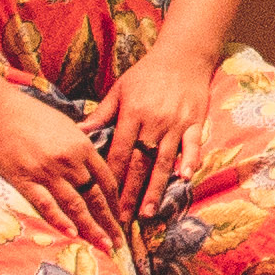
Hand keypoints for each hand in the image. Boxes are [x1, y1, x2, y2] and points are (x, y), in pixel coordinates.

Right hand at [0, 84, 128, 249]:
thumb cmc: (32, 117)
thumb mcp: (66, 127)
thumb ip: (82, 147)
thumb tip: (94, 166)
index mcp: (83, 147)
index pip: (107, 181)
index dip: (116, 203)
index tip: (120, 220)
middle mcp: (69, 161)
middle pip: (96, 197)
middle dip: (109, 223)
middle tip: (119, 244)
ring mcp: (47, 171)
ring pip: (75, 205)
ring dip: (91, 228)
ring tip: (103, 246)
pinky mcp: (24, 180)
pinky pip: (46, 204)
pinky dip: (59, 220)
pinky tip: (71, 234)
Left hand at [82, 44, 216, 221]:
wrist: (183, 55)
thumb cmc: (147, 74)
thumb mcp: (119, 89)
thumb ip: (101, 114)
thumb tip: (79, 132)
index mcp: (132, 114)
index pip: (118, 153)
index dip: (110, 177)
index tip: (102, 199)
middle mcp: (153, 122)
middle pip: (139, 164)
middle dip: (129, 193)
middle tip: (121, 219)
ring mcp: (176, 124)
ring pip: (163, 161)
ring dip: (155, 188)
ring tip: (147, 212)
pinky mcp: (195, 123)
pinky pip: (193, 146)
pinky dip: (190, 162)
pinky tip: (185, 180)